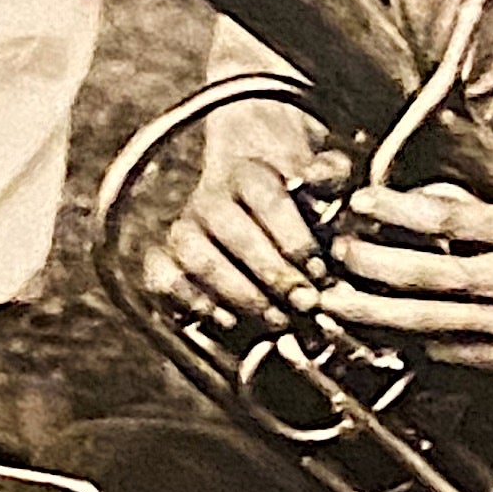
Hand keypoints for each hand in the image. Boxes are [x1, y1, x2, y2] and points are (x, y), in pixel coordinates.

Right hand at [141, 143, 348, 333]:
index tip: (319, 269)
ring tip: (276, 317)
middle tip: (304, 301)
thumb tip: (314, 177)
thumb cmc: (292, 189)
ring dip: (238, 292)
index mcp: (248, 172)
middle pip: (234, 234)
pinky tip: (226, 320)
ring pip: (198, 258)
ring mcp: (184, 228)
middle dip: (273, 274)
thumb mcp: (319, 171)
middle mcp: (209, 198)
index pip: (268, 200)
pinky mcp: (165, 257)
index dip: (295, 239)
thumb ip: (329, 172)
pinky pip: (163, 278)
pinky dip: (189, 301)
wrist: (247, 178)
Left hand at [313, 139, 492, 383]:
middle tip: (337, 253)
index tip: (365, 200)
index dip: (402, 209)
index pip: (454, 218)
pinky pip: (452, 356)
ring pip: (429, 320)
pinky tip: (385, 339)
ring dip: (376, 312)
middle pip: (428, 273)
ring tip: (336, 303)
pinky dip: (414, 346)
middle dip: (373, 263)